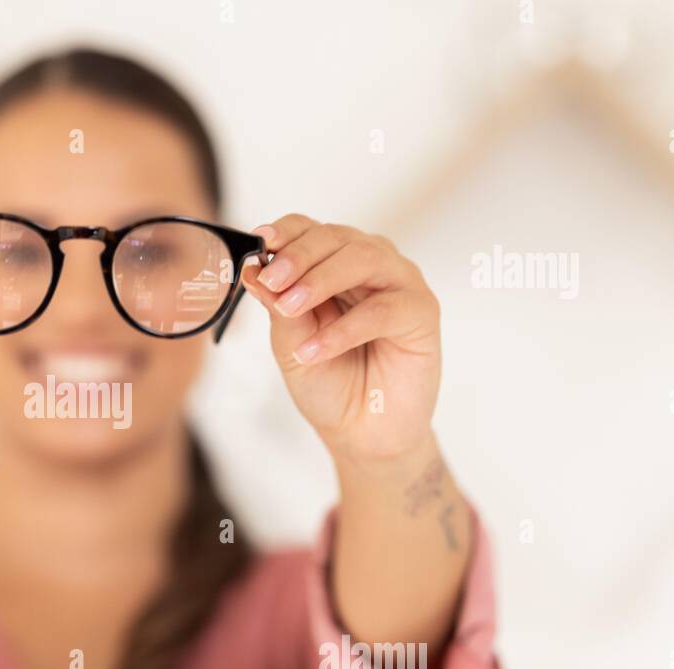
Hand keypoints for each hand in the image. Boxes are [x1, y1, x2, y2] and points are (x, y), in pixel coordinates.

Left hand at [242, 215, 440, 466]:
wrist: (361, 432)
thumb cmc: (329, 381)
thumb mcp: (290, 343)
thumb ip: (278, 306)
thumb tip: (252, 270)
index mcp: (334, 264)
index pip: (310, 230)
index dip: (285, 232)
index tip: (257, 243)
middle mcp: (370, 265)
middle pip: (336, 238)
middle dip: (299, 256)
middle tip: (271, 279)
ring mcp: (399, 284)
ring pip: (363, 260)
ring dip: (321, 281)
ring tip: (290, 308)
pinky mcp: (421, 312)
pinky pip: (383, 310)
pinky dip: (344, 329)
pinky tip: (314, 350)